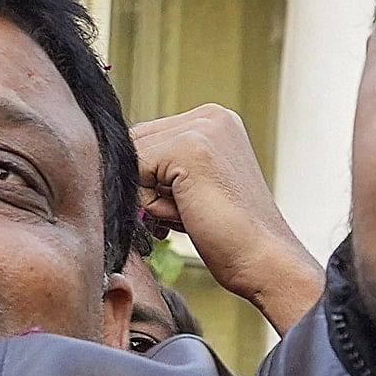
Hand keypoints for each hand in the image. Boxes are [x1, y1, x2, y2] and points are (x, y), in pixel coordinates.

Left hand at [133, 102, 321, 332]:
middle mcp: (210, 115)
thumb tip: (111, 160)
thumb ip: (164, 162)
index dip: (151, 179)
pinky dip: (152, 206)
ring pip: (133, 161)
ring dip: (151, 199)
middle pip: (135, 146)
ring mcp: (202, 128)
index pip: (147, 139)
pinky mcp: (189, 148)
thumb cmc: (228, 234)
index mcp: (215, 119)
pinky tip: (188, 215)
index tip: (189, 203)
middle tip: (193, 211)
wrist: (263, 260)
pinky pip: (135, 175)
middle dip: (149, 188)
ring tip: (193, 213)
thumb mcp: (196, 184)